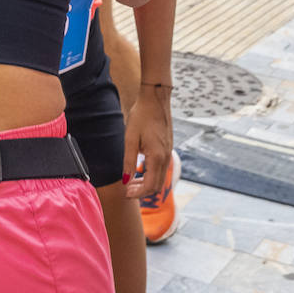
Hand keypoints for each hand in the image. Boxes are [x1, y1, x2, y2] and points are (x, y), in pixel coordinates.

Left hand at [122, 82, 172, 197]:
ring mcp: (169, 152)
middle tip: (127, 190)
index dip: (137, 193)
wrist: (155, 99)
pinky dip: (151, 174)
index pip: (150, 186)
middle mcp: (166, 157)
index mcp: (157, 157)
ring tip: (131, 182)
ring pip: (160, 177)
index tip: (125, 194)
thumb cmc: (141, 116)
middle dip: (142, 191)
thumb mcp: (130, 139)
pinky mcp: (168, 148)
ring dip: (146, 183)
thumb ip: (129, 162)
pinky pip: (162, 168)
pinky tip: (140, 169)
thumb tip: (126, 181)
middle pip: (157, 185)